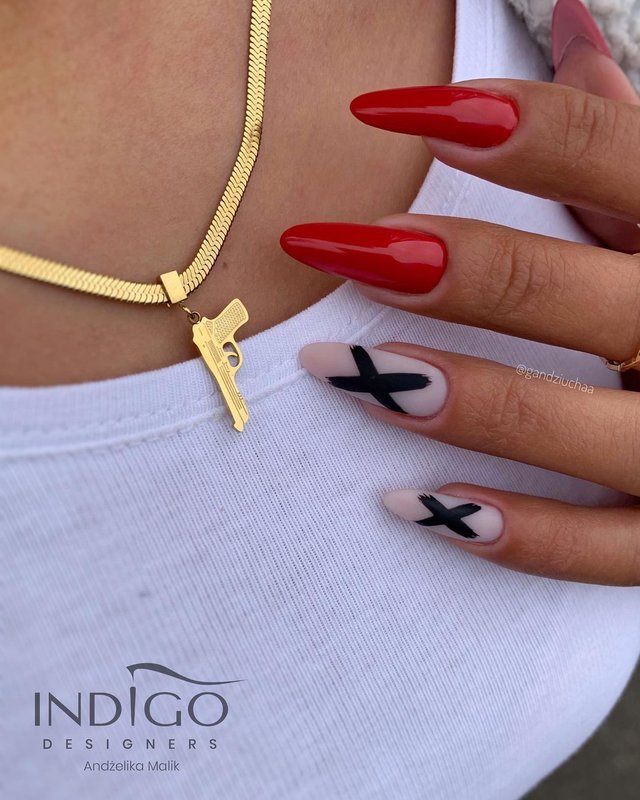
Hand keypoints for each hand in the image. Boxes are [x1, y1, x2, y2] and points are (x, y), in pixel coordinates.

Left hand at [280, 0, 639, 585]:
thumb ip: (624, 139)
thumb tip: (570, 25)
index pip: (606, 150)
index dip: (500, 125)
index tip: (381, 111)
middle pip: (566, 292)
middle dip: (446, 267)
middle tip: (329, 246)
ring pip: (575, 425)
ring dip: (459, 399)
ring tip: (345, 372)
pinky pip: (599, 547)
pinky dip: (510, 532)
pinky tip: (411, 503)